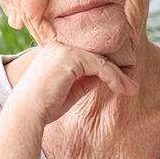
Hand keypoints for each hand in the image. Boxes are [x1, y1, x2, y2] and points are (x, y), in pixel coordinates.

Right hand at [11, 42, 137, 125]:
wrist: (27, 113)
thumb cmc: (44, 106)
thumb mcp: (70, 91)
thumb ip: (86, 80)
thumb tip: (106, 76)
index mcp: (54, 50)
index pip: (86, 55)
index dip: (107, 64)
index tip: (124, 74)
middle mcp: (58, 45)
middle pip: (96, 55)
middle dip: (117, 67)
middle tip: (133, 79)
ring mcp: (64, 49)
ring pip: (101, 61)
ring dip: (119, 75)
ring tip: (132, 89)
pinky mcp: (70, 57)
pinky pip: (100, 67)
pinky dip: (115, 78)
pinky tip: (123, 88)